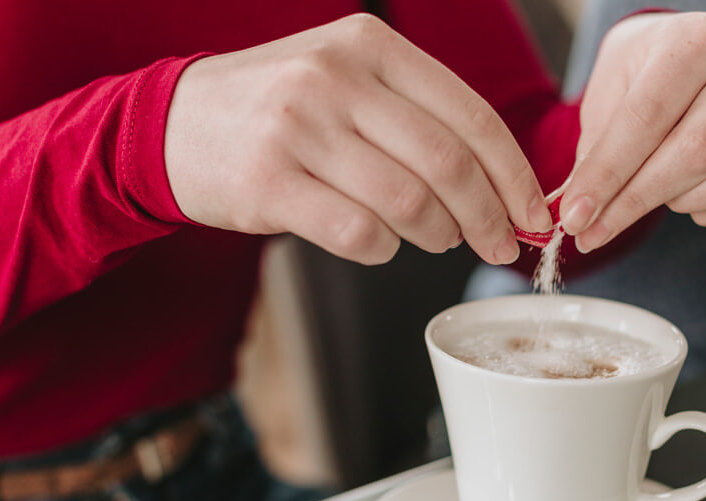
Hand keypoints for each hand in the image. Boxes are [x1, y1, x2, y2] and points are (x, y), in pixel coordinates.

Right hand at [165, 14, 550, 264]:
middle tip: (500, 245)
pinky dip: (383, 250)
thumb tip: (499, 182)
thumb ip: (415, 114)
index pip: (470, 115)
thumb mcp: (345, 79)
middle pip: (447, 164)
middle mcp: (335, 78)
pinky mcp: (268, 182)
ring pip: (408, 203)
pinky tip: (378, 243)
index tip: (533, 213)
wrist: (172, 123)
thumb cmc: (278, 109)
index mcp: (369, 46)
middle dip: (488, 216)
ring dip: (437, 235)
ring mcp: (298, 128)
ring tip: (436, 239)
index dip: (513, 174)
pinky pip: (358, 233)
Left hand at [562, 12, 705, 251]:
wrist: (683, 55)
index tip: (574, 217)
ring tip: (647, 191)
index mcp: (694, 40)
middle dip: (634, 202)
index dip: (607, 175)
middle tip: (589, 232)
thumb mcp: (607, 94)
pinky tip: (682, 196)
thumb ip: (596, 149)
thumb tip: (579, 212)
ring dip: (679, 201)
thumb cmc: (639, 74)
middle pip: (693, 153)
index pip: (647, 118)